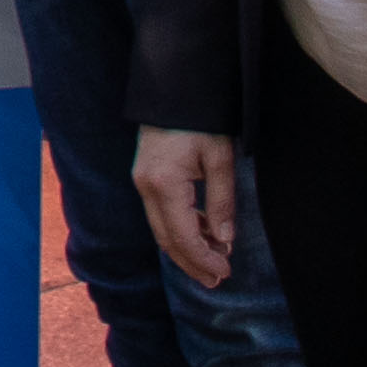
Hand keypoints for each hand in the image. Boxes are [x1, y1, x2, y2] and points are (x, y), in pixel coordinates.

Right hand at [135, 129, 237, 290]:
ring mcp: (142, 183)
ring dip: (186, 249)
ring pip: (161, 230)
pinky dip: (180, 230)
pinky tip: (203, 235)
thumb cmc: (201, 119)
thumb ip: (222, 201)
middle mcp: (146, 187)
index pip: (183, 236)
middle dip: (191, 263)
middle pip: (167, 239)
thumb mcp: (220, 158)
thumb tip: (225, 240)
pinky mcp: (145, 178)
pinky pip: (160, 214)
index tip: (224, 272)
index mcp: (164, 183)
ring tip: (213, 262)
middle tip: (216, 279)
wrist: (174, 87)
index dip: (203, 259)